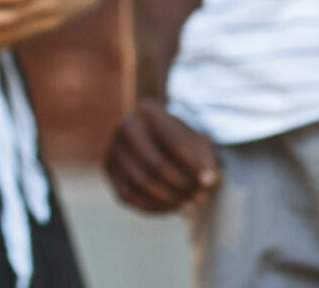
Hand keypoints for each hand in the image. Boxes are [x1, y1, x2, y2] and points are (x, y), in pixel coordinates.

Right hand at [104, 98, 220, 213]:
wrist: (152, 134)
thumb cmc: (179, 138)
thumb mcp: (195, 141)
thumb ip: (204, 159)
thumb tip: (209, 181)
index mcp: (148, 111)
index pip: (173, 143)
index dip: (194, 166)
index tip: (211, 181)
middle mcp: (125, 126)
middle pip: (154, 164)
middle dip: (181, 185)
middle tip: (200, 196)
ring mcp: (113, 148)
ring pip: (139, 182)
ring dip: (168, 199)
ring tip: (190, 204)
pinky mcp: (108, 169)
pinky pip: (128, 195)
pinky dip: (153, 206)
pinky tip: (172, 207)